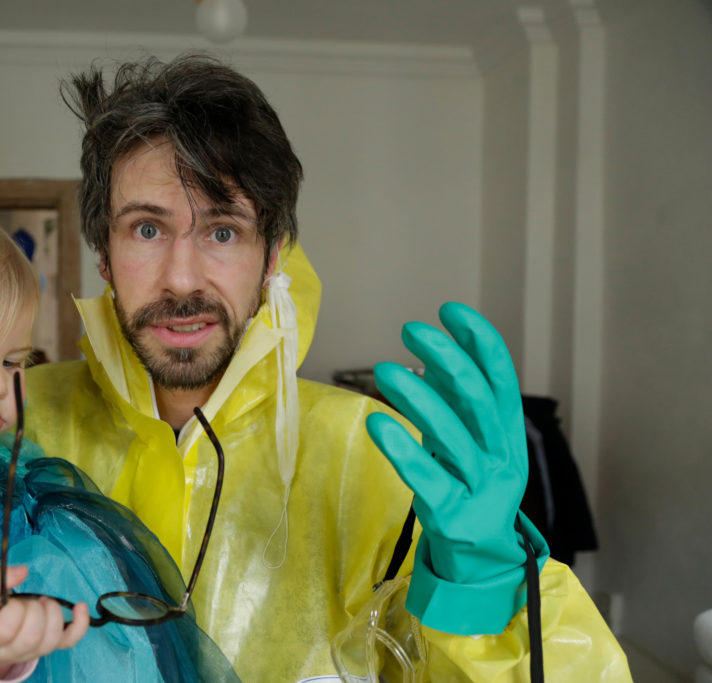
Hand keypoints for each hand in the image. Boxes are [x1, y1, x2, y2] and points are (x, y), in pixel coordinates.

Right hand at [0, 566, 89, 677]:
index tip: (13, 600)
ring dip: (53, 614)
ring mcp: (34, 651)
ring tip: (45, 602)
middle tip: (30, 601)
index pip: (5, 629)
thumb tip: (23, 570)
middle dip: (35, 611)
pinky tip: (80, 607)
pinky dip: (79, 625)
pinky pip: (69, 640)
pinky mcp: (50, 647)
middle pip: (31, 636)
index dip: (13, 610)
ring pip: (51, 640)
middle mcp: (12, 650)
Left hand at [365, 302, 547, 634]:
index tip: (450, 310)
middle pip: (478, 401)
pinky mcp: (452, 516)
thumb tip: (436, 357)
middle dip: (447, 358)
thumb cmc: (468, 488)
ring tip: (385, 369)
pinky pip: (426, 478)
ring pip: (452, 435)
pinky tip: (377, 422)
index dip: (480, 342)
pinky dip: (401, 448)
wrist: (481, 560)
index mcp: (508, 435)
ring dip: (418, 396)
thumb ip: (457, 404)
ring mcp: (479, 489)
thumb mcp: (469, 442)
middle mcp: (501, 458)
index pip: (502, 379)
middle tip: (411, 330)